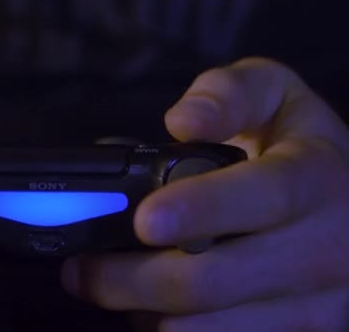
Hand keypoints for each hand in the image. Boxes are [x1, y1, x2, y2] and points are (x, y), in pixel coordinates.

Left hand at [61, 58, 348, 330]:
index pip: (259, 197)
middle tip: (81, 267)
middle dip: (128, 279)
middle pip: (210, 282)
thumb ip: (226, 94)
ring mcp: (316, 305)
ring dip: (140, 309)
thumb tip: (181, 123)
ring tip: (112, 283)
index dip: (198, 210)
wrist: (346, 205)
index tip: (144, 219)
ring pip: (202, 330)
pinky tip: (153, 304)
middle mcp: (324, 249)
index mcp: (316, 178)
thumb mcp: (273, 96)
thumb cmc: (296, 148)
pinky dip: (168, 328)